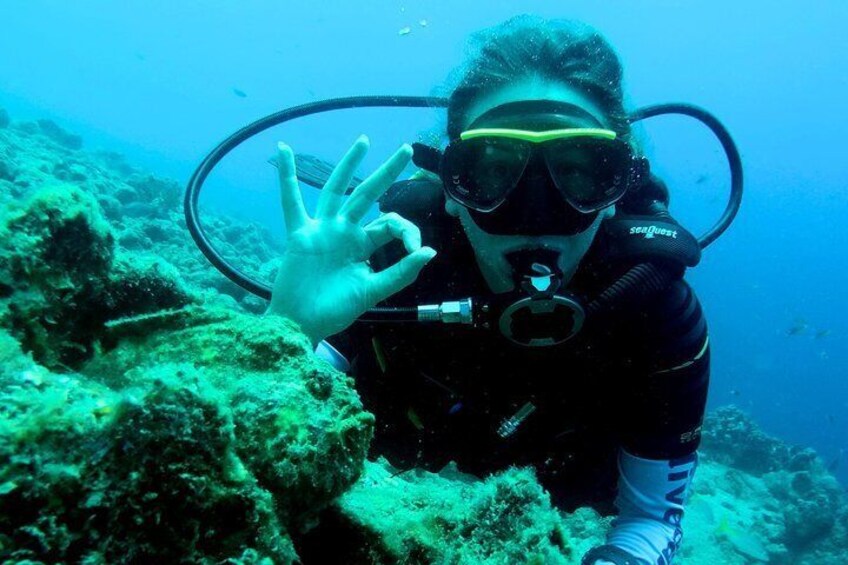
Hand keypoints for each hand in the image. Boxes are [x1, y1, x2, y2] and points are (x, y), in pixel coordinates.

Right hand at [267, 136, 436, 344]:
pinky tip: (283, 150)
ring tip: (364, 140)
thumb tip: (431, 251)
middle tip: (406, 149)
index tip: (417, 250)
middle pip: (369, 194)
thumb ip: (401, 272)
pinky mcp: (300, 234)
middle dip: (388, 172)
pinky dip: (286, 176)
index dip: (409, 232)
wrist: (303, 324)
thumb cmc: (335, 310)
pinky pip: (291, 202)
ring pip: (337, 189)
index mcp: (364, 245)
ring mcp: (323, 229)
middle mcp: (345, 232)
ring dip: (349, 164)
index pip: (391, 224)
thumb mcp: (373, 291)